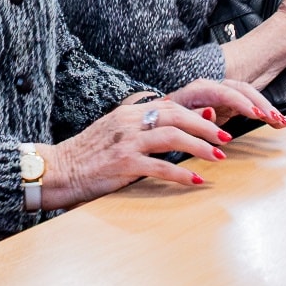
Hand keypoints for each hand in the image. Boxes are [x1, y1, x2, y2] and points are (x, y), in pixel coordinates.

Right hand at [37, 84, 284, 211]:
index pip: (171, 105)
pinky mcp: (123, 164)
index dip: (197, 113)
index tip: (217, 123)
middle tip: (226, 138)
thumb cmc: (87, 154)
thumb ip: (136, 120)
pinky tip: (197, 180)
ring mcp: (126, 142)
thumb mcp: (112, 128)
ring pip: (172, 137)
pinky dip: (182, 173)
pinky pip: (160, 166)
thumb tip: (161, 114)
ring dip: (200, 147)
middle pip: (177, 116)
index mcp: (129, 113)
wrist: (59, 169)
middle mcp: (130, 122)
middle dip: (205, 127)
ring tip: (219, 157)